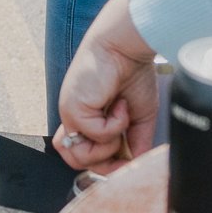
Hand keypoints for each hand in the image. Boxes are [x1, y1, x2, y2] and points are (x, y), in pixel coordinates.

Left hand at [53, 0, 158, 173]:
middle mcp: (75, 120)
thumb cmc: (132, 73)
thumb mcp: (140, 117)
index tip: (127, 159)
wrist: (126, 46)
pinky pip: (96, 137)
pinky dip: (115, 125)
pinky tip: (119, 105)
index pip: (84, 156)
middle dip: (106, 163)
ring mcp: (72, 116)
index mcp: (87, 121)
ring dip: (108, 148)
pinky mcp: (73, 110)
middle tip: (124, 144)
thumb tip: (136, 166)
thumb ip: (137, 143)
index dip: (106, 165)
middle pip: (77, 162)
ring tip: (119, 122)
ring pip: (79, 158)